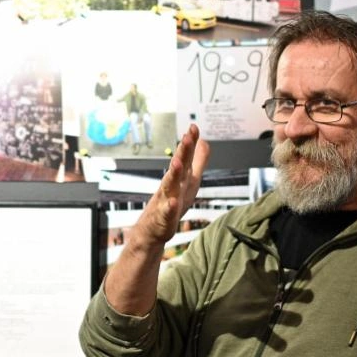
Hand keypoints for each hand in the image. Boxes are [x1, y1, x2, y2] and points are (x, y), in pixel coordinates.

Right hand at [131, 124, 210, 249]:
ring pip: (169, 186)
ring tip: (177, 163)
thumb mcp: (190, 180)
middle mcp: (172, 186)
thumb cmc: (171, 203)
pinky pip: (167, 212)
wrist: (152, 230)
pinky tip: (174, 202)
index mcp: (180, 177)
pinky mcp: (164, 218)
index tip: (194, 127)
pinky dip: (170, 207)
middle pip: (178, 166)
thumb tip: (205, 141)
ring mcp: (166, 201)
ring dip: (173, 174)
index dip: (190, 142)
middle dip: (182, 152)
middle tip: (187, 137)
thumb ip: (198, 161)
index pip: (185, 156)